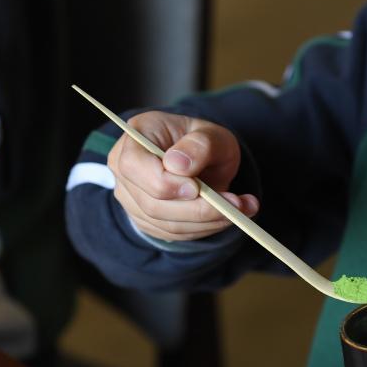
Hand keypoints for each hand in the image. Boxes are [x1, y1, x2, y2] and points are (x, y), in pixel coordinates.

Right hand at [108, 111, 259, 240]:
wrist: (201, 160)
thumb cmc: (202, 142)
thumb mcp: (211, 133)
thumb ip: (199, 144)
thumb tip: (177, 165)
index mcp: (135, 138)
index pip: (133, 166)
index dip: (163, 182)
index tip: (196, 187)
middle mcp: (124, 171)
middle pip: (152, 203)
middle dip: (197, 209)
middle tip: (235, 203)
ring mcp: (132, 199)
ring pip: (166, 224)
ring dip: (207, 221)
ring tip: (242, 208)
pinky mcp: (147, 221)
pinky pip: (175, 233)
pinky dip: (205, 228)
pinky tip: (228, 216)